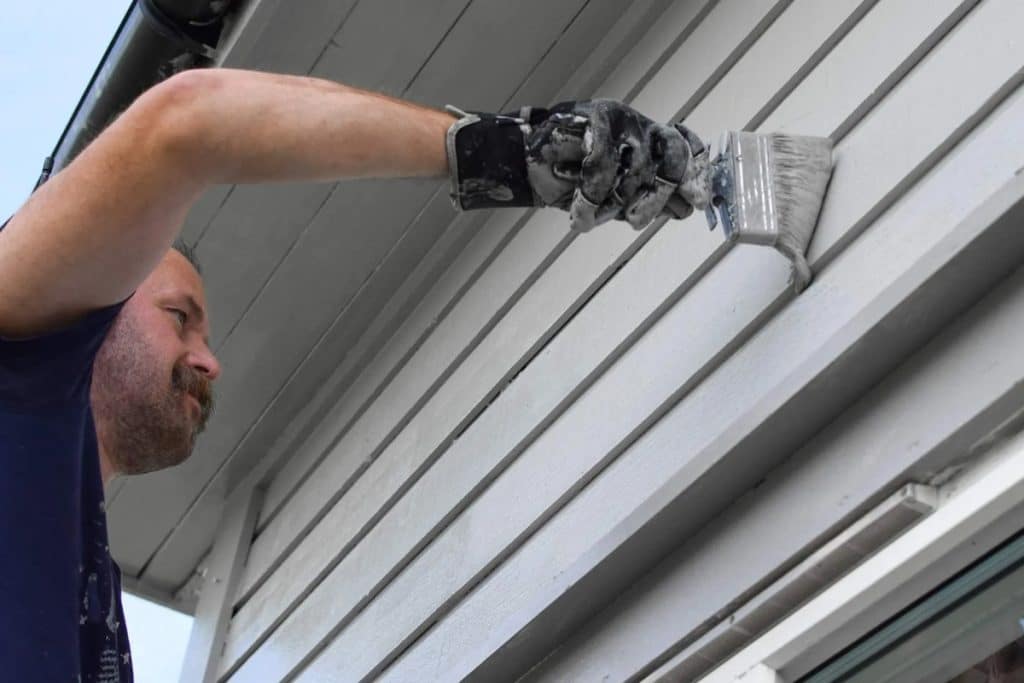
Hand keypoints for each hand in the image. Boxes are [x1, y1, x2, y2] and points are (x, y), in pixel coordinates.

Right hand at [525, 100, 708, 231]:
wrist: (527, 165)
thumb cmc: (571, 181)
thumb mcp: (616, 193)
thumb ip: (648, 197)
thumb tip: (686, 207)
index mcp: (651, 141)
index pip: (687, 149)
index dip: (697, 174)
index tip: (700, 203)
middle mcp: (640, 126)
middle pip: (671, 160)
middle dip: (658, 197)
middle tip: (636, 221)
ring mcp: (619, 117)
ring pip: (636, 169)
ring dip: (611, 204)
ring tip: (592, 215)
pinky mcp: (593, 116)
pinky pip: (603, 166)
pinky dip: (590, 198)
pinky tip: (580, 212)